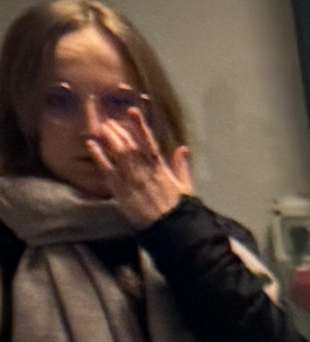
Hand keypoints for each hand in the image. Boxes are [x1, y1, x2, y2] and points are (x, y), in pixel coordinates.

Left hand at [70, 99, 191, 230]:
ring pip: (118, 154)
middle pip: (129, 146)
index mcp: (161, 169)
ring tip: (100, 127)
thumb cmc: (181, 211)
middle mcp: (144, 171)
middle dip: (119, 131)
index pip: (148, 142)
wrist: (172, 231)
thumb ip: (182, 167)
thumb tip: (183, 149)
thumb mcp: (186, 188)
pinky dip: (98, 156)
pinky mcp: (122, 192)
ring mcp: (132, 181)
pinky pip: (107, 171)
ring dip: (108, 139)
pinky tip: (91, 145)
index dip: (139, 125)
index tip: (131, 111)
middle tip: (109, 121)